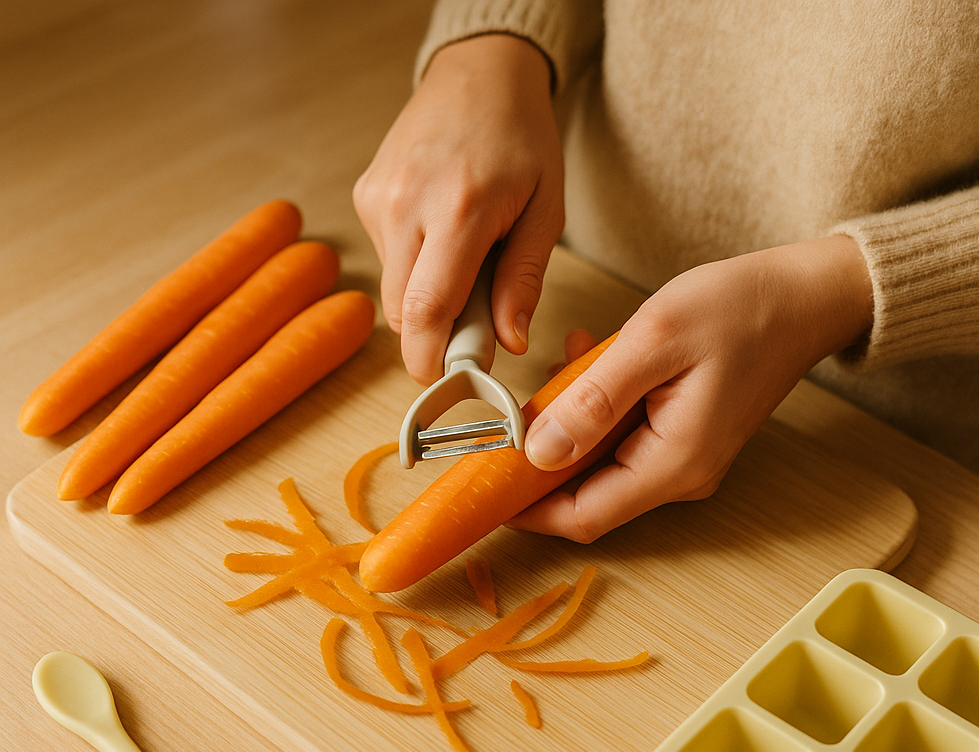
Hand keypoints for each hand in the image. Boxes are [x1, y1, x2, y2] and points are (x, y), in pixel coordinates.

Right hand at [352, 34, 563, 383]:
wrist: (478, 74)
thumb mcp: (545, 211)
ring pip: (391, 291)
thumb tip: (510, 344)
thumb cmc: (521, 139)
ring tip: (464, 268)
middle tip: (473, 331)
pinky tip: (441, 239)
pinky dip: (414, 270)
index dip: (431, 359)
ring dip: (425, 301)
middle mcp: (406, 204)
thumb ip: (523, 281)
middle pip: (401, 312)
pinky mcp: (366, 196)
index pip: (427, 309)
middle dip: (432, 338)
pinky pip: (386, 261)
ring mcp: (378, 198)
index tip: (446, 384)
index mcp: (459, 209)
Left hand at [509, 234, 873, 540]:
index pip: (585, 516)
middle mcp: (679, 475)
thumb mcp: (653, 342)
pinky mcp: (683, 436)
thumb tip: (538, 452)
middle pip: (587, 494)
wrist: (805, 296)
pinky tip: (592, 360)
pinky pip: (623, 436)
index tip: (485, 485)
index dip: (528, 510)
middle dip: (542, 458)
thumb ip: (592, 401)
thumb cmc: (739, 309)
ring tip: (568, 365)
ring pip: (600, 461)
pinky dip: (596, 405)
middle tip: (514, 412)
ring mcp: (683, 459)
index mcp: (673, 463)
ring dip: (570, 421)